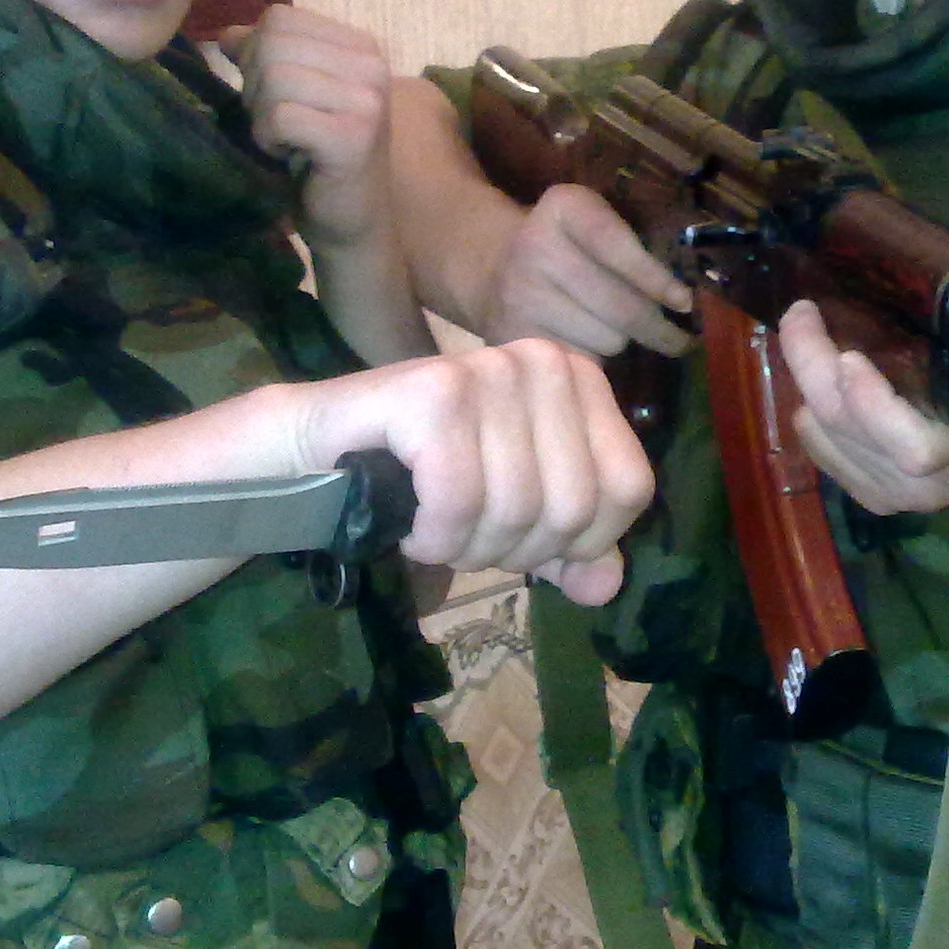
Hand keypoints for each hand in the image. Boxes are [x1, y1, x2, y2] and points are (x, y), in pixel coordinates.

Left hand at [211, 5, 393, 249]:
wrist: (352, 222)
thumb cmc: (319, 159)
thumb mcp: (292, 97)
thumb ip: (265, 59)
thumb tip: (226, 35)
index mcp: (361, 47)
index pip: (280, 18)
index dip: (255, 52)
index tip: (271, 95)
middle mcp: (372, 65)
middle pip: (273, 43)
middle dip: (255, 86)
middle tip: (276, 123)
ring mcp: (367, 100)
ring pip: (274, 77)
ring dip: (262, 115)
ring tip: (286, 140)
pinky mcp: (353, 137)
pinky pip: (280, 116)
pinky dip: (269, 138)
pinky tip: (290, 155)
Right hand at [287, 338, 654, 604]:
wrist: (320, 450)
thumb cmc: (428, 479)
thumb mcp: (519, 517)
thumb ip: (574, 550)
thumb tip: (605, 586)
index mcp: (580, 380)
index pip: (629, 489)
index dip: (581, 542)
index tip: (524, 541)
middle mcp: (544, 362)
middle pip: (572, 507)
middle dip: (515, 551)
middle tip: (466, 539)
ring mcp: (490, 369)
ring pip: (517, 509)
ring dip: (467, 549)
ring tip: (435, 529)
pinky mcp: (434, 391)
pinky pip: (460, 500)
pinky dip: (433, 536)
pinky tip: (411, 525)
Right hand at [481, 184, 693, 358]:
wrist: (492, 267)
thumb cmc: (566, 246)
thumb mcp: (593, 221)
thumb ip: (635, 244)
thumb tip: (683, 302)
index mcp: (563, 208)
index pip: (619, 248)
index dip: (657, 281)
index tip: (686, 304)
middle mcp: (535, 247)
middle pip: (620, 306)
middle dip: (656, 327)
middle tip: (677, 339)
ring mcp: (519, 295)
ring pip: (606, 340)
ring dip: (622, 341)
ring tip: (616, 330)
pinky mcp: (512, 336)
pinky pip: (579, 363)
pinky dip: (594, 360)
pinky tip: (589, 344)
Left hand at [774, 299, 948, 514]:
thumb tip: (909, 300)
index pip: (913, 447)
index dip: (872, 404)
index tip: (849, 357)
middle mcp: (927, 485)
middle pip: (851, 431)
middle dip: (814, 368)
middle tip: (801, 317)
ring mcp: (894, 497)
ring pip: (828, 439)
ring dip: (808, 387)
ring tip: (809, 345)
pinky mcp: (871, 499)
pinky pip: (822, 453)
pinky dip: (811, 417)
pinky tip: (816, 393)